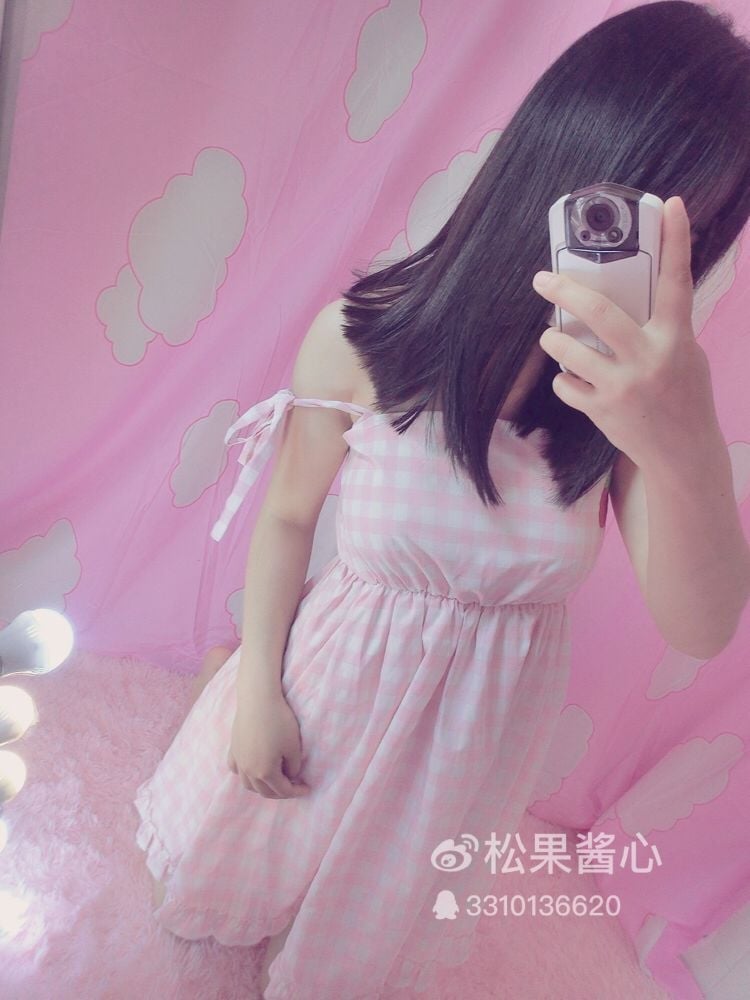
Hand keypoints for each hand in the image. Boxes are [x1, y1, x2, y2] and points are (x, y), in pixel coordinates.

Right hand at [227, 688, 310, 798]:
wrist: (258, 699)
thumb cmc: (279, 721)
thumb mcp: (294, 746)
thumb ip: (294, 767)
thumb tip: (290, 775)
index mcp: (265, 772)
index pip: (283, 791)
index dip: (297, 791)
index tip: (307, 788)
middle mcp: (248, 771)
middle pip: (265, 791)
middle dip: (281, 792)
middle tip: (294, 786)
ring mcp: (239, 760)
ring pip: (248, 784)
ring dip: (262, 787)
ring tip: (274, 780)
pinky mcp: (233, 749)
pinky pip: (236, 770)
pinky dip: (245, 775)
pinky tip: (253, 770)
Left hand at [532, 196, 719, 471]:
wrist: (683, 453)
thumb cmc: (684, 397)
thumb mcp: (684, 354)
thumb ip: (662, 326)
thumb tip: (631, 294)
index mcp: (675, 337)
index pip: (677, 281)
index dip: (676, 240)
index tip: (669, 205)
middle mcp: (649, 358)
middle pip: (599, 311)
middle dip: (563, 290)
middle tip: (542, 278)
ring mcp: (623, 386)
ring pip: (568, 350)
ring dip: (552, 340)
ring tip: (551, 337)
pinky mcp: (602, 410)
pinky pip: (565, 384)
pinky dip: (564, 380)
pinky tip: (572, 380)